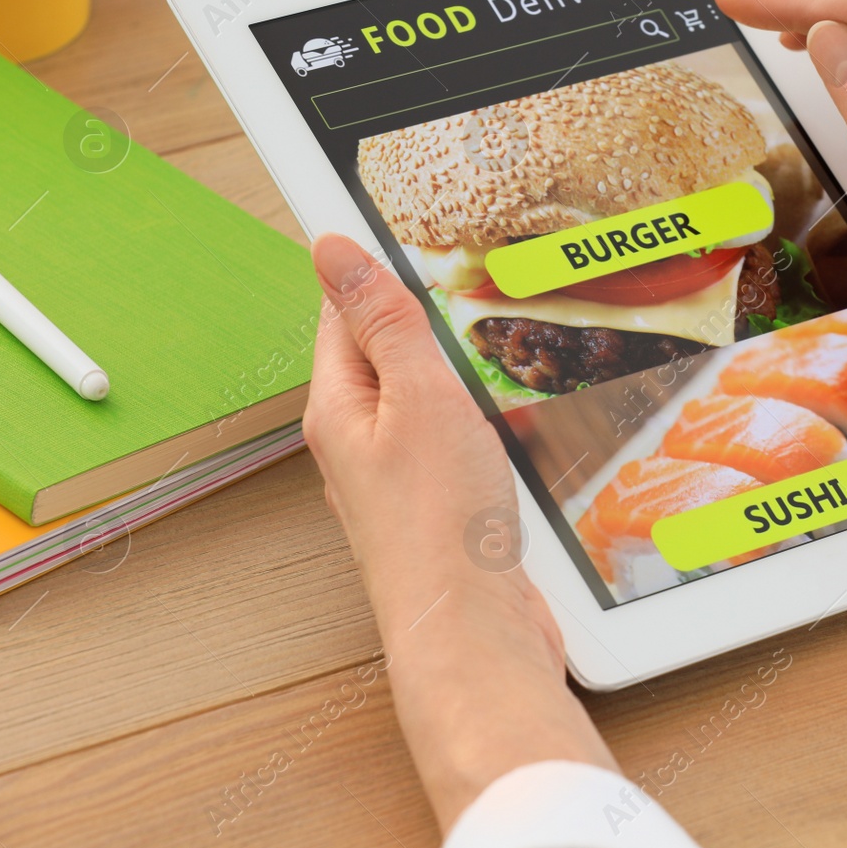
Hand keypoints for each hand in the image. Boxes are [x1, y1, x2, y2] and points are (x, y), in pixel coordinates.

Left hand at [304, 233, 615, 826]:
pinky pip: (457, 436)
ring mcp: (400, 473)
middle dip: (430, 316)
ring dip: (464, 369)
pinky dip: (484, 416)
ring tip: (500, 350)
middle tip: (475, 282)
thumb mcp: (418, 397)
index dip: (370, 262)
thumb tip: (331, 248)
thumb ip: (385, 321)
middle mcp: (360, 438)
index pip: (341, 308)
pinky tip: (514, 416)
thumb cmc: (440, 527)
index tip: (393, 216)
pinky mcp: (440, 503)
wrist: (474, 631)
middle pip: (388, 349)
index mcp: (338, 405)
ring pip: (428, 394)